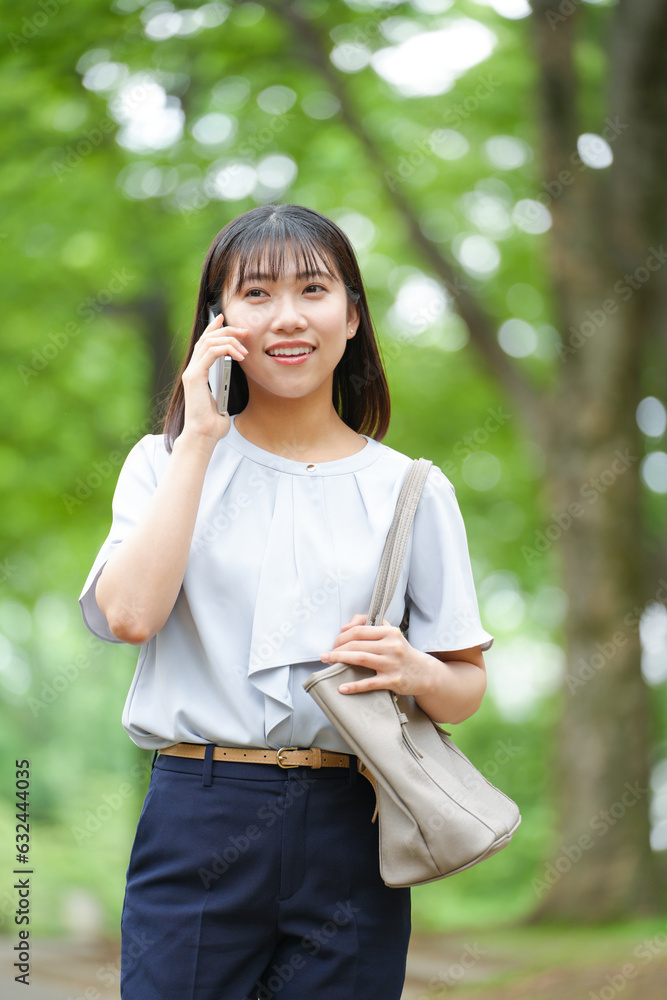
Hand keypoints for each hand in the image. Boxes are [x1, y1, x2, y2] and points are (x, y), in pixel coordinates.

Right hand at [181, 312, 250, 442]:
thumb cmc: (213, 422)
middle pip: (207, 338)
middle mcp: (192, 369)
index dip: (213, 328)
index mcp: (197, 372)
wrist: (204, 435)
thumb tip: (231, 380)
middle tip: (245, 332)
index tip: (224, 318)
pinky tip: (239, 356)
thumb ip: (223, 386)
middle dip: (227, 330)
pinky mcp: (194, 376)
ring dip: (230, 340)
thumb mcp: (222, 399)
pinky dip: (226, 350)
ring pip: (209, 342)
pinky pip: (210, 353)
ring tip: (245, 350)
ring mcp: (191, 372)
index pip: (203, 342)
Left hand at [319, 613, 434, 696]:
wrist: (423, 672)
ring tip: (326, 661)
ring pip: (361, 659)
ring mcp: (392, 664)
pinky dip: (354, 686)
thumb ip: (368, 623)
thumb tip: (345, 627)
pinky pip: (370, 683)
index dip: (342, 636)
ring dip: (340, 659)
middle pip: (357, 644)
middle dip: (338, 649)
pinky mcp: (393, 681)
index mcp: (389, 632)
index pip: (359, 630)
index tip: (334, 643)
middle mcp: (391, 646)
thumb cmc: (401, 651)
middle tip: (326, 654)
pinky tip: (342, 688)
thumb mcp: (390, 632)